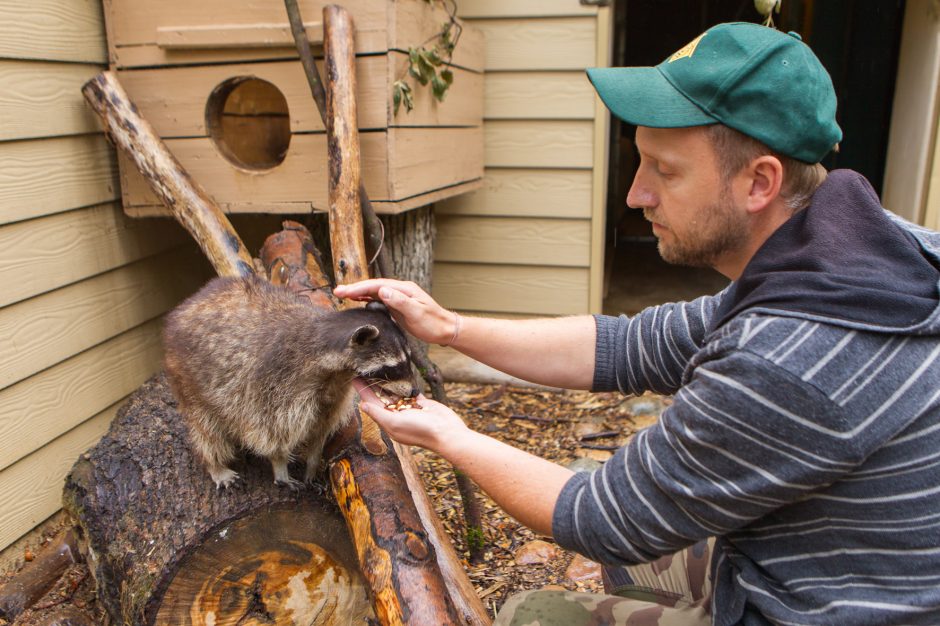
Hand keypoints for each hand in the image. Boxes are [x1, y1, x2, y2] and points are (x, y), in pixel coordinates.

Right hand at [334, 279, 457, 345]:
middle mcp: (400, 290)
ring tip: (342, 294)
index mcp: (404, 289)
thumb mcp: (416, 313)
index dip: (360, 287)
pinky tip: (358, 301)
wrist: (445, 330)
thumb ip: (400, 301)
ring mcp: (398, 297)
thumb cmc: (433, 323)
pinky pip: (379, 300)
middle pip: (373, 286)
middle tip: (336, 291)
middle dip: (355, 288)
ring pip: (374, 292)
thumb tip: (382, 290)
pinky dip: (366, 299)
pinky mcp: (398, 306)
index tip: (345, 291)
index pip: (377, 285)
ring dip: (359, 293)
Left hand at [354, 379, 467, 449]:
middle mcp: (397, 415)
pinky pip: (410, 392)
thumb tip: (362, 405)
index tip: (354, 379)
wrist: (447, 433)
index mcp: (389, 422)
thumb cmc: (421, 430)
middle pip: (381, 398)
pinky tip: (399, 375)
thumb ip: (378, 414)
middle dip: (372, 385)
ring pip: (395, 394)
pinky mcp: (422, 403)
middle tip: (363, 370)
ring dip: (387, 383)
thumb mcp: (396, 423)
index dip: (363, 392)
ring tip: (378, 369)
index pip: (371, 404)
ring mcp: (410, 409)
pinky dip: (405, 384)